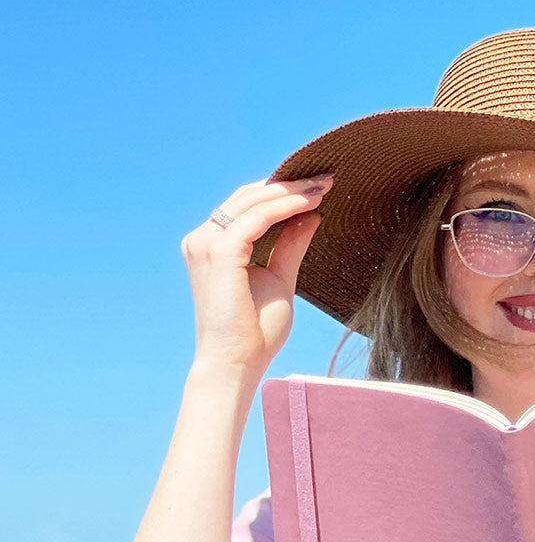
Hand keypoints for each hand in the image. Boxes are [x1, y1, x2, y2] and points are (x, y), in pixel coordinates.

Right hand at [180, 175, 332, 372]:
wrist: (237, 363)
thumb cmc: (256, 331)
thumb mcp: (279, 279)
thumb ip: (290, 246)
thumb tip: (311, 215)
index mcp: (212, 245)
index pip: (246, 206)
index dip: (280, 192)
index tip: (317, 187)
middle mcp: (202, 238)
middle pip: (248, 197)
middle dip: (288, 184)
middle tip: (325, 178)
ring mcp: (205, 242)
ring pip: (253, 202)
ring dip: (291, 191)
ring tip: (323, 186)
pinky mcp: (220, 251)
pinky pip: (258, 218)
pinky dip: (286, 206)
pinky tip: (313, 203)